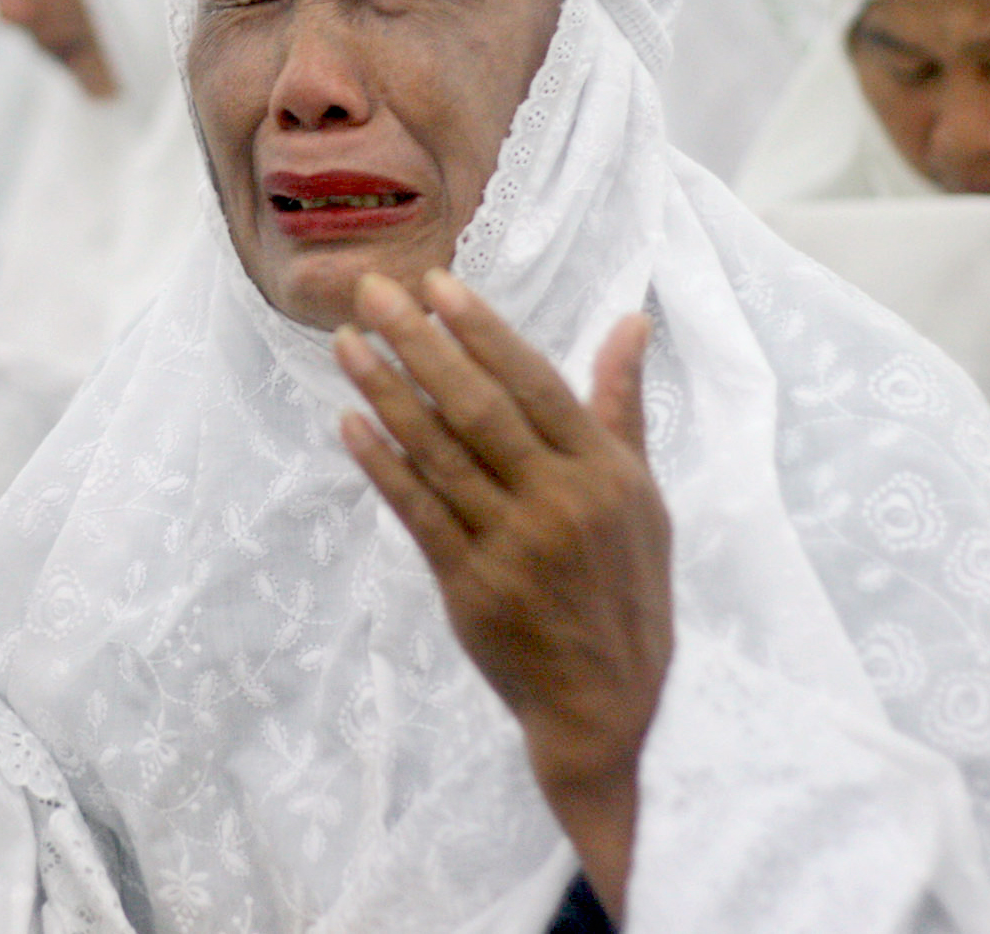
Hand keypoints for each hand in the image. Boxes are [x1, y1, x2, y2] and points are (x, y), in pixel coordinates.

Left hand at [335, 269, 669, 919]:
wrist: (607, 704)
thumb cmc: (625, 588)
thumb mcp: (642, 497)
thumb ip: (621, 407)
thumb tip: (631, 321)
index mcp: (603, 472)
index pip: (534, 382)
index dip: (481, 331)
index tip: (436, 285)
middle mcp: (559, 501)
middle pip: (477, 406)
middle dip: (420, 343)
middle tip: (372, 293)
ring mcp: (512, 545)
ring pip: (438, 453)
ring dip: (386, 393)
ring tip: (346, 345)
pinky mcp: (470, 585)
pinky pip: (417, 512)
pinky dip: (382, 465)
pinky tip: (350, 423)